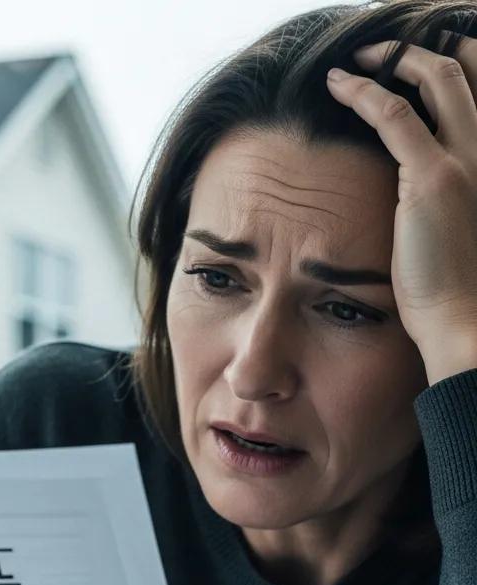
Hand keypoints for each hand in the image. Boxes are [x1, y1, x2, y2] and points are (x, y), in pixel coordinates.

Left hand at [327, 34, 476, 380]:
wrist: (464, 317)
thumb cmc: (454, 284)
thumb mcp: (456, 225)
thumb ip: (441, 193)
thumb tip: (411, 189)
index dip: (456, 60)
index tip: (416, 59)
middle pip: (467, 68)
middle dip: (423, 49)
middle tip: (384, 48)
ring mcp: (468, 157)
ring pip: (436, 79)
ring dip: (394, 59)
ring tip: (359, 59)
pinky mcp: (433, 177)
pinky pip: (395, 115)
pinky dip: (364, 93)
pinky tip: (339, 85)